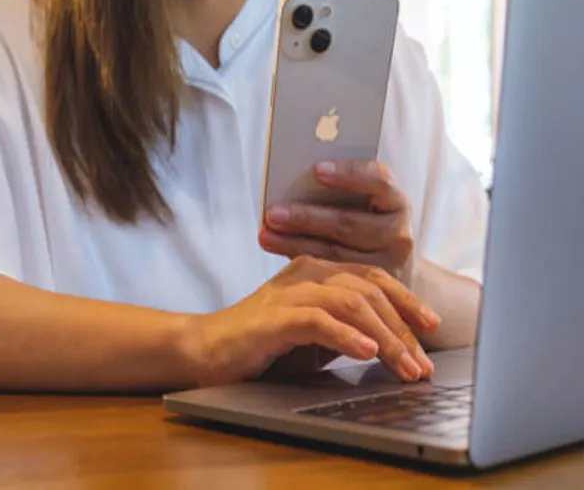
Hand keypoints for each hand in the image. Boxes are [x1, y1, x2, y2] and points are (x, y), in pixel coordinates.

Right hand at [182, 256, 439, 386]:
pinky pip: (318, 321)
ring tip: (404, 366)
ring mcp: (289, 292)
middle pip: (369, 290)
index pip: (373, 278)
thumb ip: (348, 330)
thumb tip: (394, 348)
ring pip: (351, 303)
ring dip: (384, 338)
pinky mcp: (273, 317)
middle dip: (403, 329)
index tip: (432, 328)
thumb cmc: (261, 346)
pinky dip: (347, 337)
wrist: (205, 351)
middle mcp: (306, 273)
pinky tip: (366, 353)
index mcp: (317, 271)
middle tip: (422, 364)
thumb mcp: (314, 337)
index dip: (407, 301)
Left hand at [260, 160, 413, 279]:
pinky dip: (302, 266)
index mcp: (395, 201)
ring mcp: (386, 266)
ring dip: (295, 243)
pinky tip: (278, 255)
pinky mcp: (368, 291)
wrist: (392, 269)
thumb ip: (335, 192)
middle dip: (307, 217)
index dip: (349, 174)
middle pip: (349, 224)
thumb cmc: (364, 222)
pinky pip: (332, 279)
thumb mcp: (361, 203)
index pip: (379, 180)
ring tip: (265, 234)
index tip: (317, 168)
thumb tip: (289, 182)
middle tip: (272, 212)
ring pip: (336, 254)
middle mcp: (397, 234)